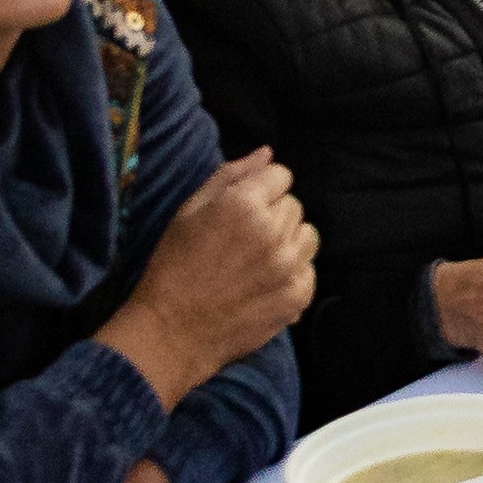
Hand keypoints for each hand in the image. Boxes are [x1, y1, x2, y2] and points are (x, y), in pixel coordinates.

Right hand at [103, 149, 314, 400]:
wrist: (172, 330)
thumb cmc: (174, 266)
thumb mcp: (189, 211)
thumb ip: (231, 176)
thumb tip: (268, 152)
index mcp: (243, 204)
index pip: (281, 175)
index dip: (261, 190)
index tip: (241, 210)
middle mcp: (272, 231)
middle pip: (294, 205)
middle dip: (272, 215)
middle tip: (241, 240)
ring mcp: (288, 265)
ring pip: (307, 235)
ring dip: (287, 242)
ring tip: (255, 260)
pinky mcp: (297, 295)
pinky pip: (309, 269)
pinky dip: (291, 273)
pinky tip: (262, 283)